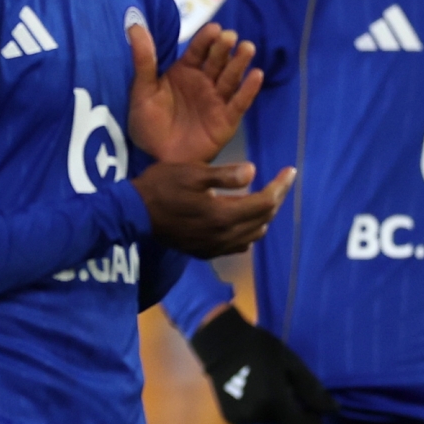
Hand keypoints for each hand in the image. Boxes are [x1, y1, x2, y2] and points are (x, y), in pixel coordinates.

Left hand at [127, 21, 263, 162]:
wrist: (154, 158)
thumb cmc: (147, 124)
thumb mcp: (142, 90)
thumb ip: (143, 59)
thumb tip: (134, 26)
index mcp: (185, 71)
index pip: (198, 50)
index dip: (206, 39)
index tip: (214, 29)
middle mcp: (204, 82)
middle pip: (217, 61)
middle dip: (224, 48)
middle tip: (229, 37)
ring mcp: (216, 101)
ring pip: (231, 78)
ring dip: (240, 63)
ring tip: (247, 48)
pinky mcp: (226, 121)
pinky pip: (239, 103)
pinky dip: (248, 90)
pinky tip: (256, 75)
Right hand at [133, 160, 294, 257]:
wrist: (133, 214)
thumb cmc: (162, 186)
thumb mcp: (193, 172)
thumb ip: (225, 175)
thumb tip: (254, 172)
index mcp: (223, 214)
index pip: (264, 203)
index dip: (280, 187)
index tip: (290, 171)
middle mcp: (223, 236)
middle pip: (262, 220)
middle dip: (276, 199)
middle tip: (280, 181)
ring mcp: (214, 247)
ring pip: (253, 236)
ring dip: (263, 217)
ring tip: (265, 198)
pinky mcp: (204, 252)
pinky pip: (237, 246)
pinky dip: (248, 232)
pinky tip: (243, 220)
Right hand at [189, 306, 335, 423]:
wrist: (220, 343)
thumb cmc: (260, 348)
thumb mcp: (291, 363)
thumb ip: (312, 389)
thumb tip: (334, 409)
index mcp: (275, 402)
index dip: (313, 422)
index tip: (313, 408)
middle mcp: (258, 416)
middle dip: (293, 411)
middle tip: (287, 387)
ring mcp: (242, 420)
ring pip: (270, 423)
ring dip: (275, 410)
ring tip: (269, 386)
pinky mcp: (230, 419)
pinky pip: (254, 420)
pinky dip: (259, 410)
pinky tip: (254, 390)